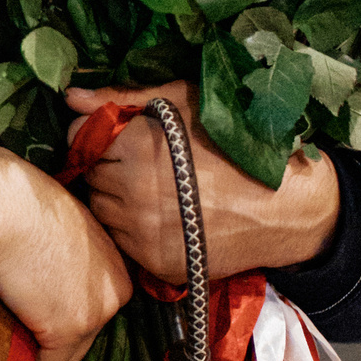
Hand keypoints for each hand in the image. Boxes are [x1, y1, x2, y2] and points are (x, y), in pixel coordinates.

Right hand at [0, 148, 129, 360]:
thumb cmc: (15, 201)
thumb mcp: (54, 222)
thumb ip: (60, 249)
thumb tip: (38, 267)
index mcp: (113, 263)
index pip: (92, 308)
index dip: (58, 317)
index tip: (33, 320)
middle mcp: (115, 289)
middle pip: (85, 336)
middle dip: (52, 339)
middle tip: (19, 338)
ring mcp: (96, 311)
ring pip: (67, 355)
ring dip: (40, 355)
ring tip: (11, 351)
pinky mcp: (68, 329)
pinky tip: (6, 359)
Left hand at [64, 81, 339, 283]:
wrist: (289, 207)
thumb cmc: (240, 143)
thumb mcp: (186, 103)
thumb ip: (124, 98)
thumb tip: (71, 97)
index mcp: (136, 148)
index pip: (80, 138)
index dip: (100, 133)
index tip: (124, 135)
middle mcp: (131, 194)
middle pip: (90, 175)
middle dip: (109, 165)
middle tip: (146, 162)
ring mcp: (141, 234)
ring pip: (101, 210)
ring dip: (117, 199)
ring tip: (157, 189)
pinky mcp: (154, 263)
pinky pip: (122, 243)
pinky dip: (134, 229)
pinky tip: (165, 215)